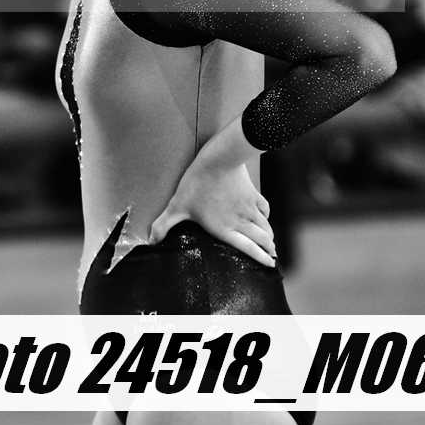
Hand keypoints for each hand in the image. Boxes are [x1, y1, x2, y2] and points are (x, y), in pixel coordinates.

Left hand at [148, 151, 276, 266]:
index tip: (269, 263)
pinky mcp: (252, 193)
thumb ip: (164, 225)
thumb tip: (151, 241)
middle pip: (261, 238)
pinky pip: (264, 207)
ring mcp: (248, 207)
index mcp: (224, 229)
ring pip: (265, 225)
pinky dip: (267, 215)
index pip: (247, 247)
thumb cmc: (198, 184)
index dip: (260, 257)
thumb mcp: (177, 206)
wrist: (219, 160)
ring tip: (272, 242)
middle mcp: (240, 221)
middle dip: (268, 249)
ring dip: (269, 235)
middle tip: (273, 256)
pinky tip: (266, 216)